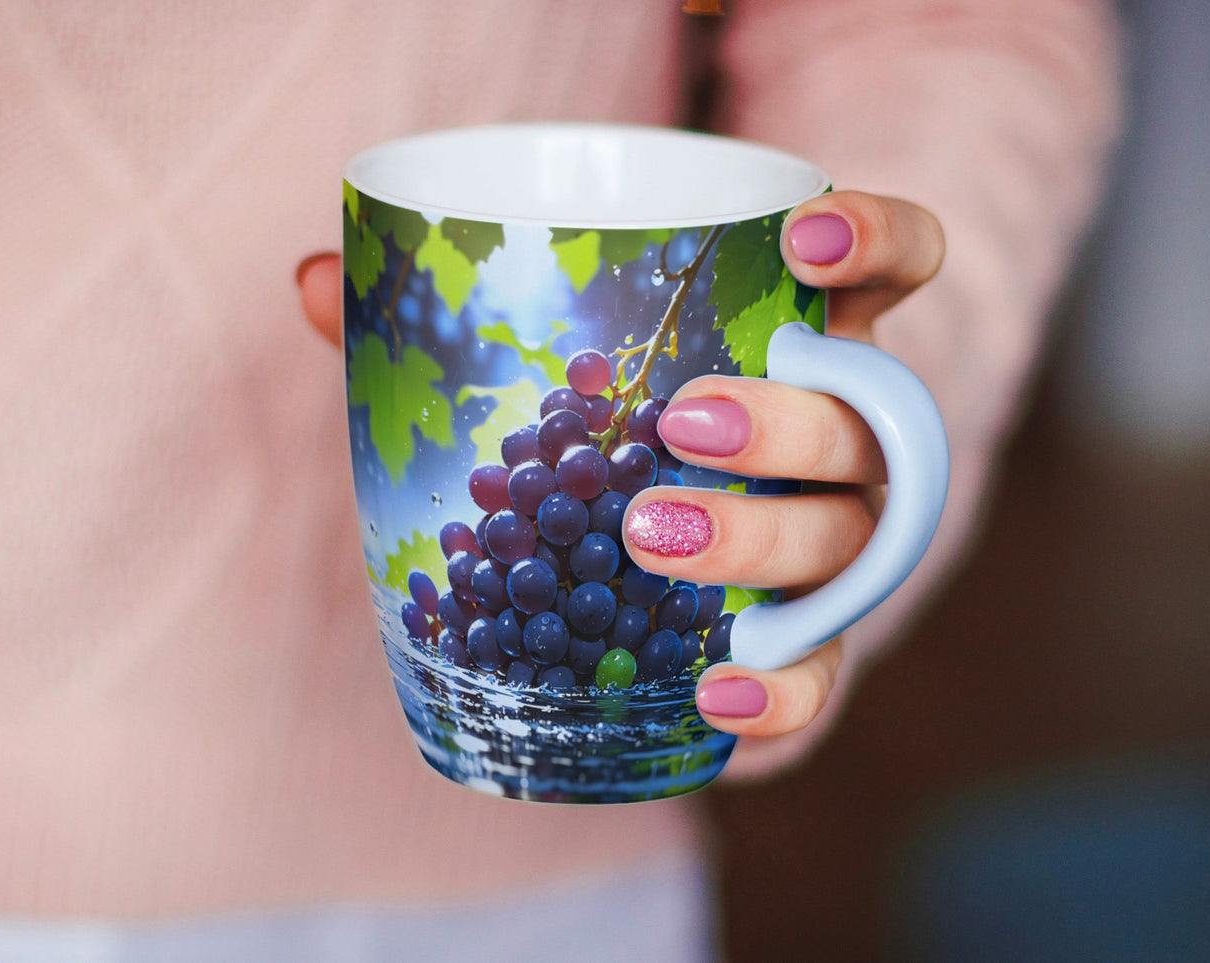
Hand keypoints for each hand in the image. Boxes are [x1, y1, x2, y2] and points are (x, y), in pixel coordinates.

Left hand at [297, 191, 944, 778]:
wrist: (654, 591)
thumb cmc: (607, 453)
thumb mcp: (540, 379)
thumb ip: (445, 330)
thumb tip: (315, 279)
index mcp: (797, 346)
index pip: (894, 271)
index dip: (877, 246)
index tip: (804, 242)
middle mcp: (841, 446)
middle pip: (870, 421)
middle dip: (790, 418)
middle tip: (682, 423)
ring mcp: (838, 554)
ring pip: (850, 542)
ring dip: (762, 538)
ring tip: (649, 536)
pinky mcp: (811, 655)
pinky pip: (827, 675)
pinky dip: (785, 684)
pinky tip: (717, 687)